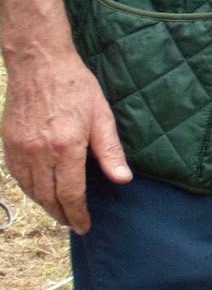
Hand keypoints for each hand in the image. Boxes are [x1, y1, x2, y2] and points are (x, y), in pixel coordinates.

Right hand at [1, 49, 130, 231]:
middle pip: (48, 196)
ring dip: (44, 204)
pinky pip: (16, 175)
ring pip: (30, 189)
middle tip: (73, 223)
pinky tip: (40, 191)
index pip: (70, 193)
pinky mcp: (7, 142)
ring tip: (59, 211)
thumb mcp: (102, 117)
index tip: (84, 226)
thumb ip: (110, 152)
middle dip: (61, 214)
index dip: (77, 214)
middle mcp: (38, 151)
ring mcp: (19, 147)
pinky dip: (29, 189)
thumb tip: (122, 180)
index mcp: (65, 146)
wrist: (39, 63)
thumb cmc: (76, 87)